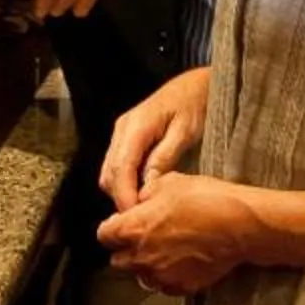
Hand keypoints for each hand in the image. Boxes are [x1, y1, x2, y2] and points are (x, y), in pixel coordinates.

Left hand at [95, 171, 253, 295]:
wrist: (239, 226)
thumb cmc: (205, 199)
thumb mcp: (169, 182)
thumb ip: (146, 195)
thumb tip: (140, 202)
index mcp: (133, 229)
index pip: (104, 235)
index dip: (113, 228)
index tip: (123, 223)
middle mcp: (141, 257)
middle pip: (118, 260)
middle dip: (126, 249)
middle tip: (144, 236)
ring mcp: (161, 275)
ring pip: (140, 275)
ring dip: (146, 264)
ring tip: (164, 250)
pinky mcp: (180, 287)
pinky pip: (164, 285)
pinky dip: (167, 276)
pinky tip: (180, 261)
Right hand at [100, 67, 211, 211]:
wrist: (195, 85)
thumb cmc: (195, 105)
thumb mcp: (185, 132)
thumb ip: (164, 158)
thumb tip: (147, 188)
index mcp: (136, 126)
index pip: (120, 168)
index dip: (124, 196)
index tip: (135, 218)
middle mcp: (122, 129)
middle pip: (109, 173)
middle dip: (120, 198)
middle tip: (141, 219)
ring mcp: (121, 132)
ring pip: (109, 171)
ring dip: (121, 191)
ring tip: (143, 210)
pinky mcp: (126, 137)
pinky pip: (117, 165)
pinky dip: (124, 182)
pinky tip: (142, 192)